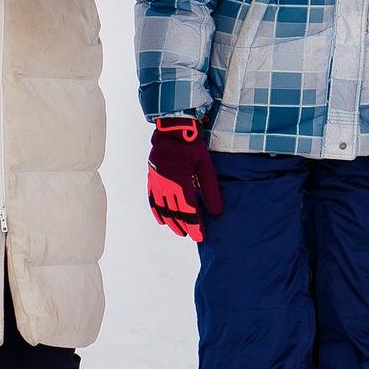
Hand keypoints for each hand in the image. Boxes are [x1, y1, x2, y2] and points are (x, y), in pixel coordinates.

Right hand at [148, 118, 222, 240]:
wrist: (172, 133)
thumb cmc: (192, 148)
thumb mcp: (206, 168)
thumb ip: (211, 191)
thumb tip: (217, 212)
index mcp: (180, 183)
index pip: (188, 211)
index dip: (195, 226)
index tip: (201, 236)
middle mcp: (166, 186)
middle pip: (175, 213)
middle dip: (185, 227)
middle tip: (194, 236)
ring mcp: (156, 184)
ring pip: (163, 210)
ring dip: (172, 223)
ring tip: (181, 232)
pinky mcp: (151, 180)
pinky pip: (152, 201)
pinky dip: (157, 213)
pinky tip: (163, 221)